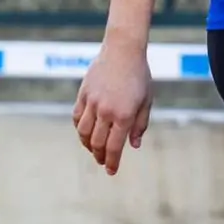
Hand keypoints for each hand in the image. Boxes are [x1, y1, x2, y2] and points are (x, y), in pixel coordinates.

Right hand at [72, 37, 152, 175]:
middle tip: (104, 162)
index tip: (111, 172)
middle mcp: (106, 111)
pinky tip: (85, 133)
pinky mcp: (83, 94)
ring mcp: (93, 103)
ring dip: (88, 145)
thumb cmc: (139, 76)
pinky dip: (79, 128)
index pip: (115, 147)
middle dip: (101, 156)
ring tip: (94, 150)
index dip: (113, 162)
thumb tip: (134, 145)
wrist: (123, 51)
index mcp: (124, 115)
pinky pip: (77, 117)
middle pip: (98, 143)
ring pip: (83, 133)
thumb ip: (140, 125)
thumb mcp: (146, 101)